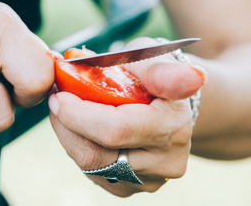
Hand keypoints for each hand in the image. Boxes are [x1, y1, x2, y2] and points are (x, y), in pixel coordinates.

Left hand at [49, 37, 205, 195]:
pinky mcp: (131, 188)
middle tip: (56, 97)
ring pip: (90, 165)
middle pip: (96, 153)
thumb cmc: (157, 77)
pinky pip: (93, 172)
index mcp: (172, 127)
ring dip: (69, 134)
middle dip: (66, 124)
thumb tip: (194, 76)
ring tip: (66, 107)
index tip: (58, 94)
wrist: (172, 107)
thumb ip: (164, 70)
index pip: (115, 130)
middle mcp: (165, 162)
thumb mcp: (156, 61)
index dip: (79, 115)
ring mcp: (148, 180)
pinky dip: (79, 146)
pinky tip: (80, 126)